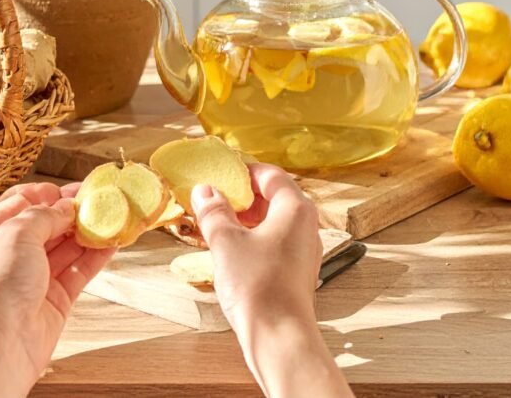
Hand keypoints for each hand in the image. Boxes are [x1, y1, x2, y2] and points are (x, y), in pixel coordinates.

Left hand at [0, 182, 113, 397]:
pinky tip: (113, 241)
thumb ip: (45, 216)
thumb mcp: (16, 234)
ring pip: (67, 246)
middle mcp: (10, 254)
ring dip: (89, 231)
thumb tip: (67, 206)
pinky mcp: (55, 299)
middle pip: (47, 224)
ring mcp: (33, 277)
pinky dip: (96, 255)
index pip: (18, 202)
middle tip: (100, 197)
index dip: (44, 193)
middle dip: (72, 210)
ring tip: (113, 215)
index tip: (69, 188)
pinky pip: (79, 270)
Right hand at [191, 164, 351, 397]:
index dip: (242, 172)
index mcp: (295, 208)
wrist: (279, 337)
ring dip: (245, 220)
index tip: (219, 174)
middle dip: (242, 197)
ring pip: (273, 223)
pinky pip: (274, 244)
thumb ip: (214, 212)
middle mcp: (305, 226)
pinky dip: (253, 240)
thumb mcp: (226, 242)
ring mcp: (303, 251)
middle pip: (273, 197)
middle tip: (214, 200)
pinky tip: (231, 251)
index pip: (270, 175)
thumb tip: (205, 191)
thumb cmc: (259, 287)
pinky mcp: (296, 272)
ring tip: (217, 226)